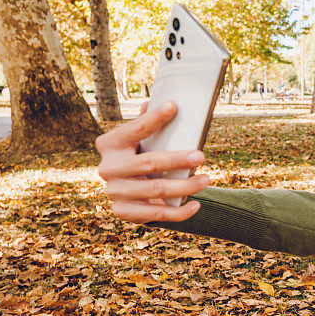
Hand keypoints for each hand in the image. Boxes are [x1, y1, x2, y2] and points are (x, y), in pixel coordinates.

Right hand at [96, 101, 209, 223]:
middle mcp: (107, 168)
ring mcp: (114, 192)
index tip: (174, 106)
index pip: (134, 129)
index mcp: (109, 144)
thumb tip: (162, 100)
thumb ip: (147, 123)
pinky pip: (156, 215)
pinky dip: (179, 212)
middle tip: (200, 156)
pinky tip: (196, 205)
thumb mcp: (140, 140)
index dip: (154, 118)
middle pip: (147, 163)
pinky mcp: (124, 212)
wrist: (127, 191)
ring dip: (185, 186)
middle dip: (176, 160)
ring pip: (155, 190)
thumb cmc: (139, 156)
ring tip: (206, 179)